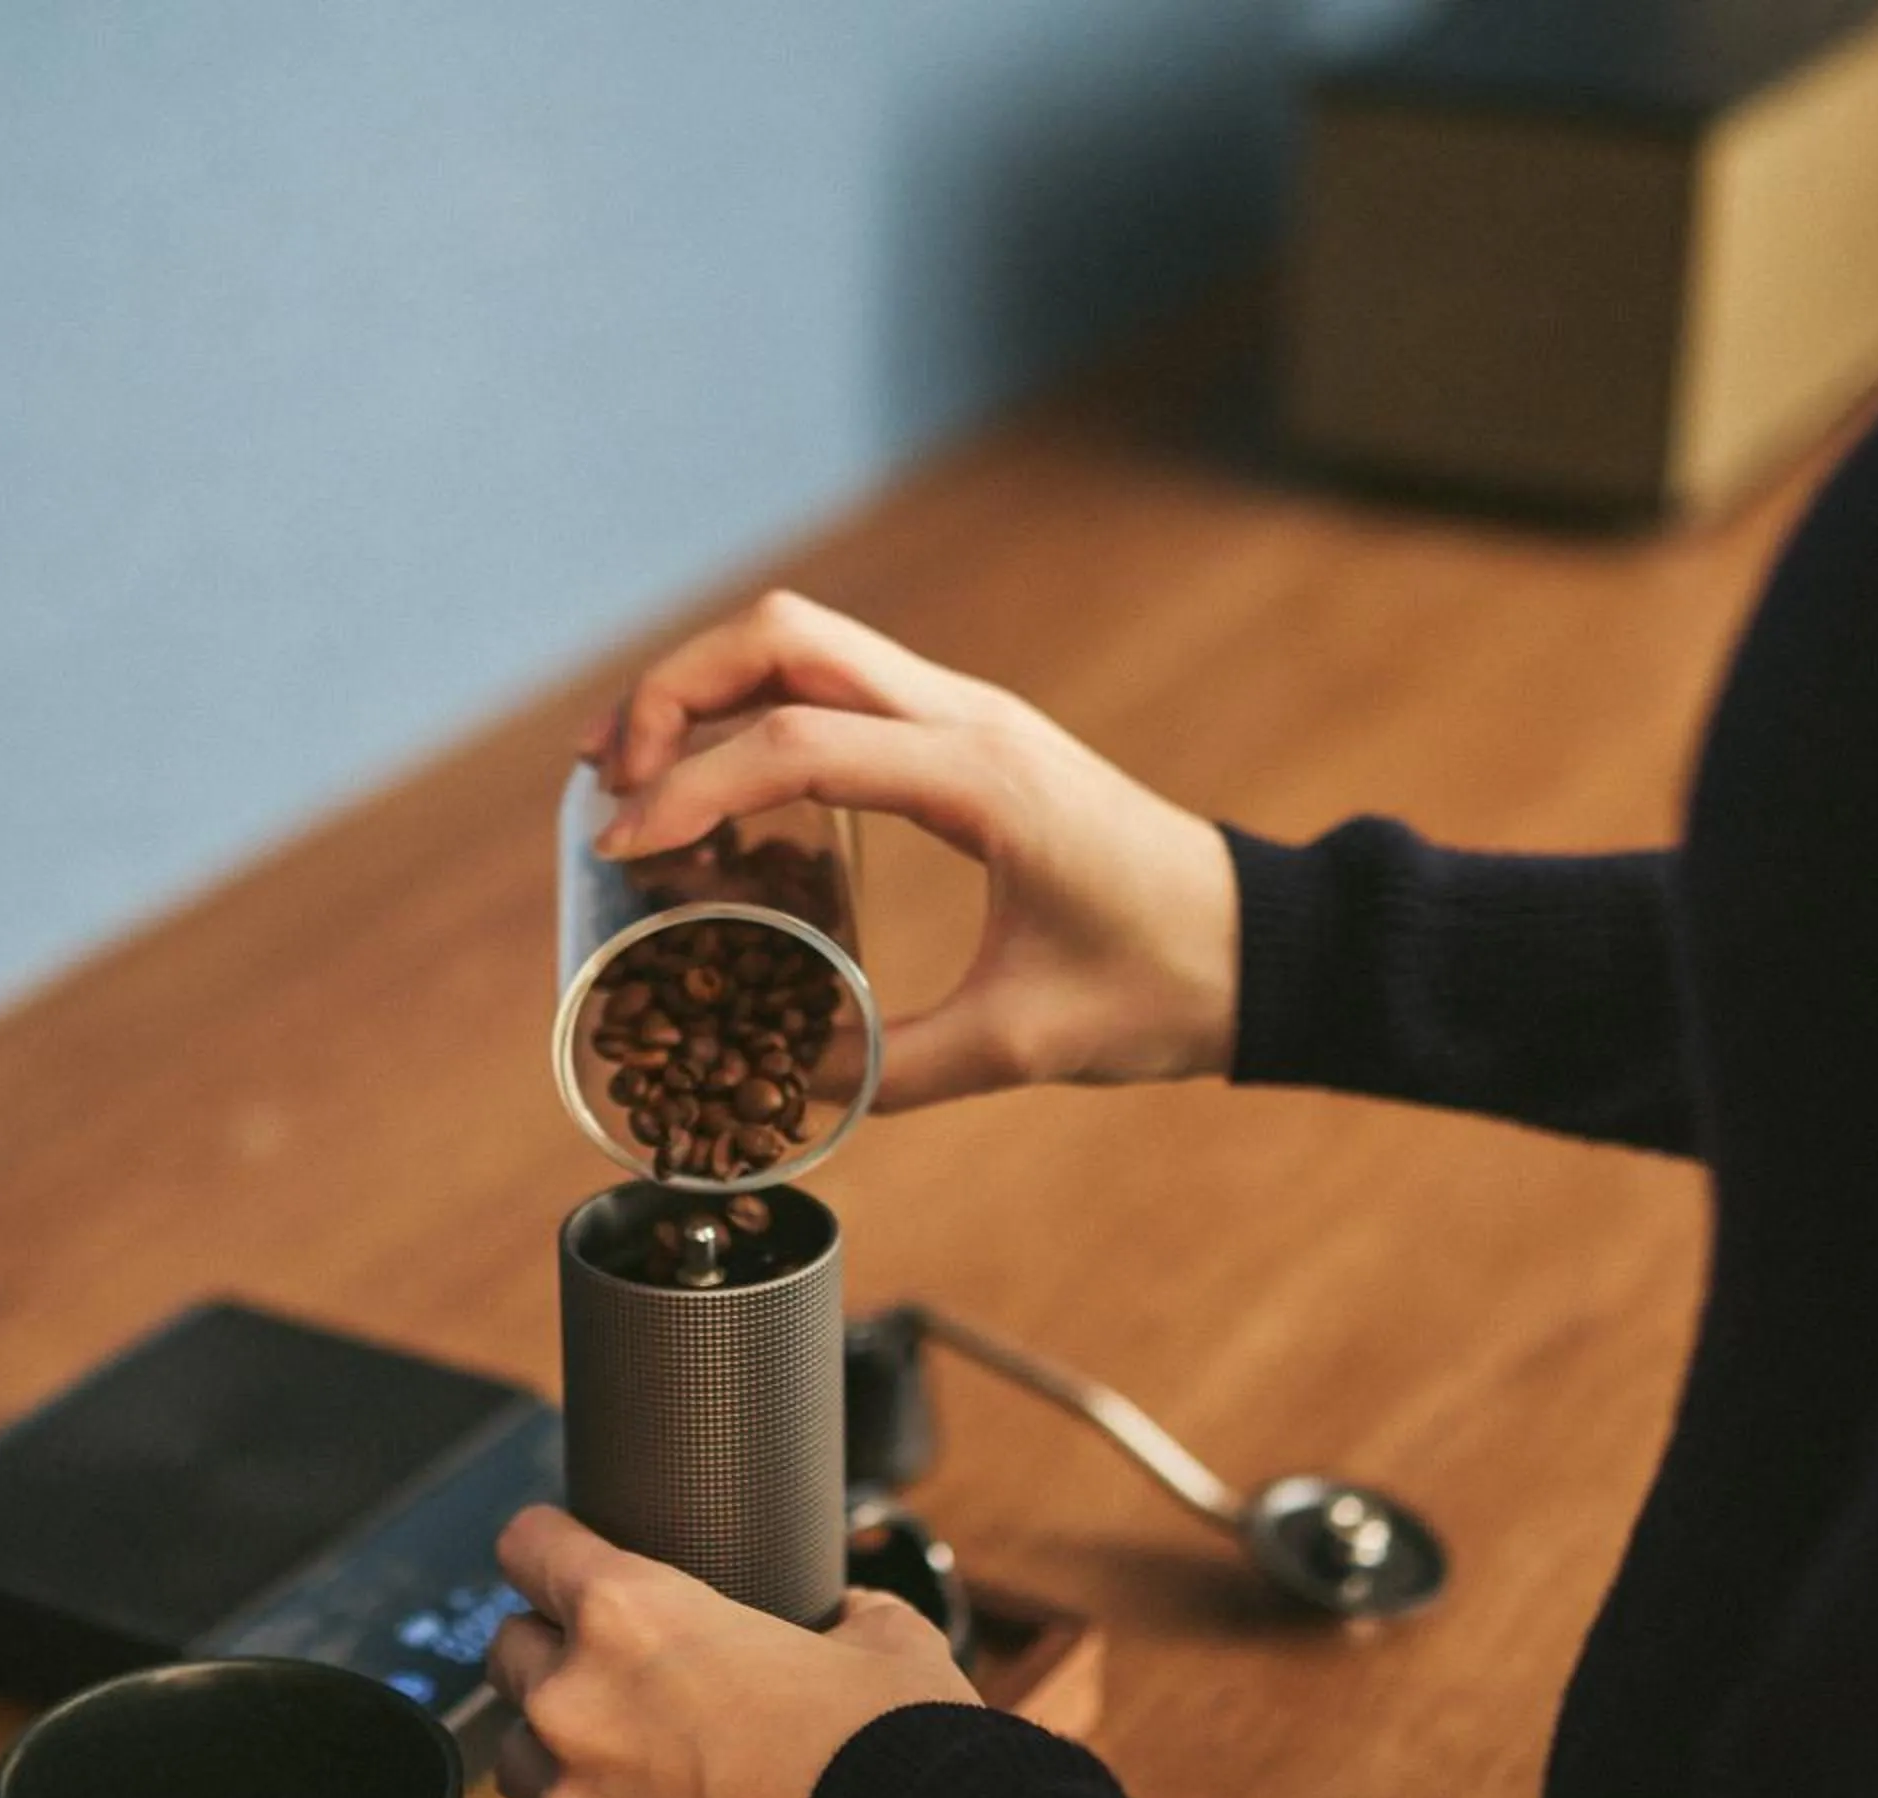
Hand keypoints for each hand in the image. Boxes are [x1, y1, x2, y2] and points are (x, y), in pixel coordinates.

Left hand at [488, 1504, 980, 1797]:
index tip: (555, 1555)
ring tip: (641, 1766)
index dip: (546, 1544)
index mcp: (630, 1616)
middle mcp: (579, 1707)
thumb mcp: (881, 1636)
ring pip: (521, 1765)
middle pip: (506, 1654)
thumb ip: (839, 1611)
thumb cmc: (892, 1750)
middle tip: (616, 1671)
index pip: (527, 1545)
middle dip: (550, 1654)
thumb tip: (847, 1616)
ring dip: (564, 1756)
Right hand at [581, 591, 1238, 1103]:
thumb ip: (894, 1068)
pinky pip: (836, 683)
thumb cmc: (1164, 987)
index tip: (622, 844)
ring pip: (803, 641)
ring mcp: (966, 713)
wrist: (1266, 944)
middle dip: (674, 690)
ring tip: (637, 772)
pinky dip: (754, 710)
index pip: (799, 743)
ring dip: (706, 686)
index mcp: (982, 779)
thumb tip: (780, 1081)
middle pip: (782, 637)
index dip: (692, 787)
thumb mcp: (1025, 1046)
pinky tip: (719, 786)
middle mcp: (967, 718)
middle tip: (611, 780)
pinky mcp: (965, 734)